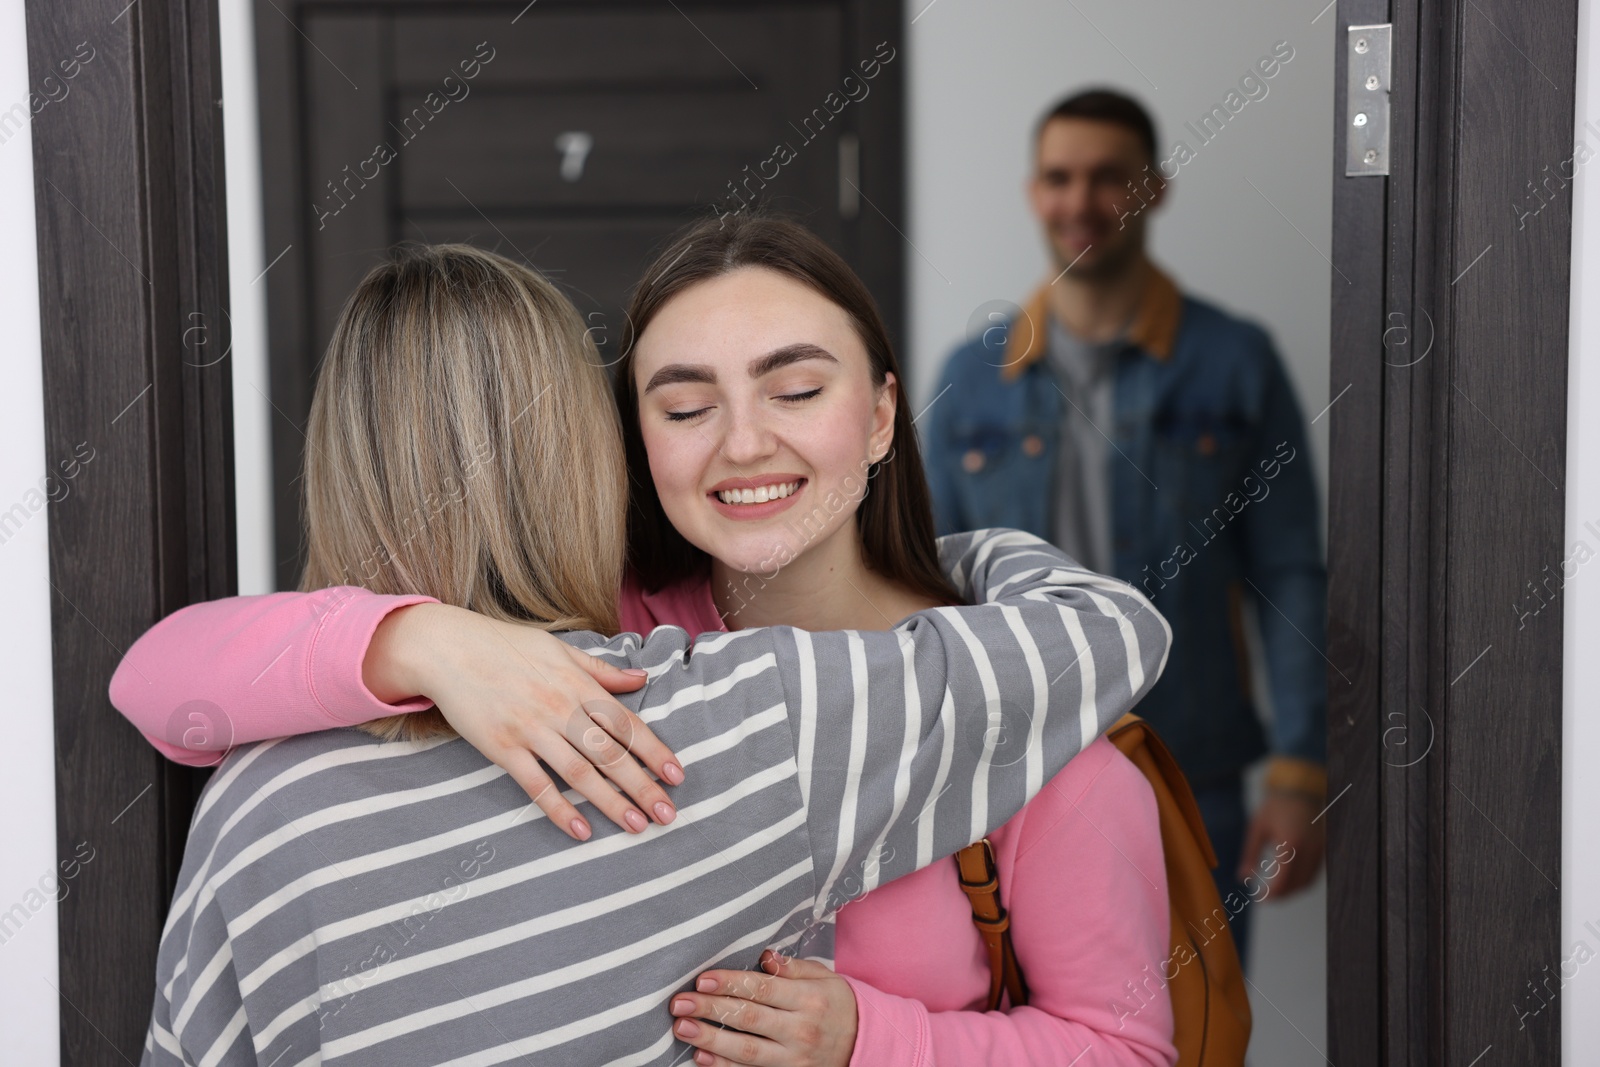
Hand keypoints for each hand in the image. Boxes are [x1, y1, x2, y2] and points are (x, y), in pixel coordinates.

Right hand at [365, 602, 683, 839]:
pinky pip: (536, 784)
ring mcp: (531, 729)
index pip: (625, 723)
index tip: (677, 776)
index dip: (654, 751)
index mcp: (578, 684)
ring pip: (580, 772)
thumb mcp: (561, 650)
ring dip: (611, 802)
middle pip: (609, 753)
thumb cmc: (508, 647)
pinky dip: (559, 808)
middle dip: (642, 785)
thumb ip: (602, 670)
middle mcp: (560, 708)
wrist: (450, 649)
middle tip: (667, 814)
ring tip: (636, 825)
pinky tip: (581, 830)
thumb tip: (642, 679)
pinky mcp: (502, 747)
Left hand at [670, 950, 857, 1066]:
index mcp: (809, 999)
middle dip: (710, 1009)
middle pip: (748, 1018)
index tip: (702, 978)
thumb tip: (763, 956)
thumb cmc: (837, 1005)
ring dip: (710, 1039)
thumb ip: (792, 968)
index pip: (762, 988)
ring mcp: (793, 1058)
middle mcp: (800, 1030)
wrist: (862, 1045)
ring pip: (745, 1050)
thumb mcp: (824, 979)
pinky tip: (701, 1057)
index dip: (730, 983)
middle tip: (679, 1002)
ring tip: (682, 1028)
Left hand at [1237, 789, 1325, 896]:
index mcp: (1290, 842)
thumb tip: (1242, 878)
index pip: (1283, 878)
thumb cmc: (1275, 807)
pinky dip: (1301, 881)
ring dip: (1292, 891)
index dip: (1272, 893)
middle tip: (1265, 898)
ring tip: (1275, 892)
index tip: (1260, 898)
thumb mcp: (1257, 828)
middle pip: (1297, 883)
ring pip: (1308, 881)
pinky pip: (1314, 873)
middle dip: (1281, 895)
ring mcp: (1319, 849)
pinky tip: (1287, 881)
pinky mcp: (1323, 849)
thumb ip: (1250, 855)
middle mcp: (1308, 848)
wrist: (1299, 791)